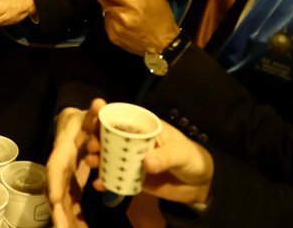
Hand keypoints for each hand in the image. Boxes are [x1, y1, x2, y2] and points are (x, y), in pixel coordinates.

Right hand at [47, 107, 92, 227]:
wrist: (74, 123)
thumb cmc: (82, 119)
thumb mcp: (88, 114)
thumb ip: (94, 112)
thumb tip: (98, 103)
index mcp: (64, 147)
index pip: (56, 164)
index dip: (55, 181)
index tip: (54, 199)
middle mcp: (60, 164)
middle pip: (55, 189)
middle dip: (58, 210)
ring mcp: (65, 176)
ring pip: (62, 200)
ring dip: (66, 218)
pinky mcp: (73, 183)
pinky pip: (72, 202)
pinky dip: (75, 217)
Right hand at [82, 99, 214, 205]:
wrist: (201, 184)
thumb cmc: (191, 158)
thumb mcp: (180, 153)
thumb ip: (164, 157)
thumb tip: (146, 163)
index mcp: (144, 128)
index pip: (121, 116)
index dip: (106, 111)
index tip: (95, 108)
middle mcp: (133, 142)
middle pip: (108, 136)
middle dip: (96, 137)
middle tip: (92, 145)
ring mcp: (132, 161)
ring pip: (108, 156)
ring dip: (97, 158)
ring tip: (92, 161)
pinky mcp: (133, 178)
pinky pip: (116, 178)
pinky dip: (106, 181)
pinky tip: (99, 184)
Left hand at [95, 0, 180, 55]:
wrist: (163, 44)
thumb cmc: (160, 14)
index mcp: (133, 2)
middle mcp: (120, 15)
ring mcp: (115, 27)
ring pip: (103, 7)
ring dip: (110, 4)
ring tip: (125, 8)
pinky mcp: (112, 36)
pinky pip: (106, 20)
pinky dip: (112, 17)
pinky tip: (124, 20)